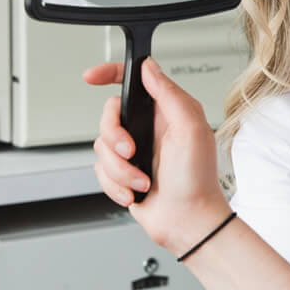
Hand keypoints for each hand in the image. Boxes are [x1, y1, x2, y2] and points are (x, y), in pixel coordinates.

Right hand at [85, 58, 231, 255]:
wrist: (188, 222)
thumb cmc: (198, 180)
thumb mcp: (191, 129)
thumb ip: (169, 94)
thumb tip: (149, 67)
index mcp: (165, 112)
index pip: (132, 82)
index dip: (109, 74)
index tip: (92, 76)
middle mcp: (147, 128)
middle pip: (108, 116)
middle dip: (114, 137)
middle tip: (131, 152)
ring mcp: (134, 151)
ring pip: (101, 147)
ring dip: (120, 170)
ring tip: (142, 181)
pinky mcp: (122, 173)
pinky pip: (100, 171)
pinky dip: (115, 185)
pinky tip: (134, 192)